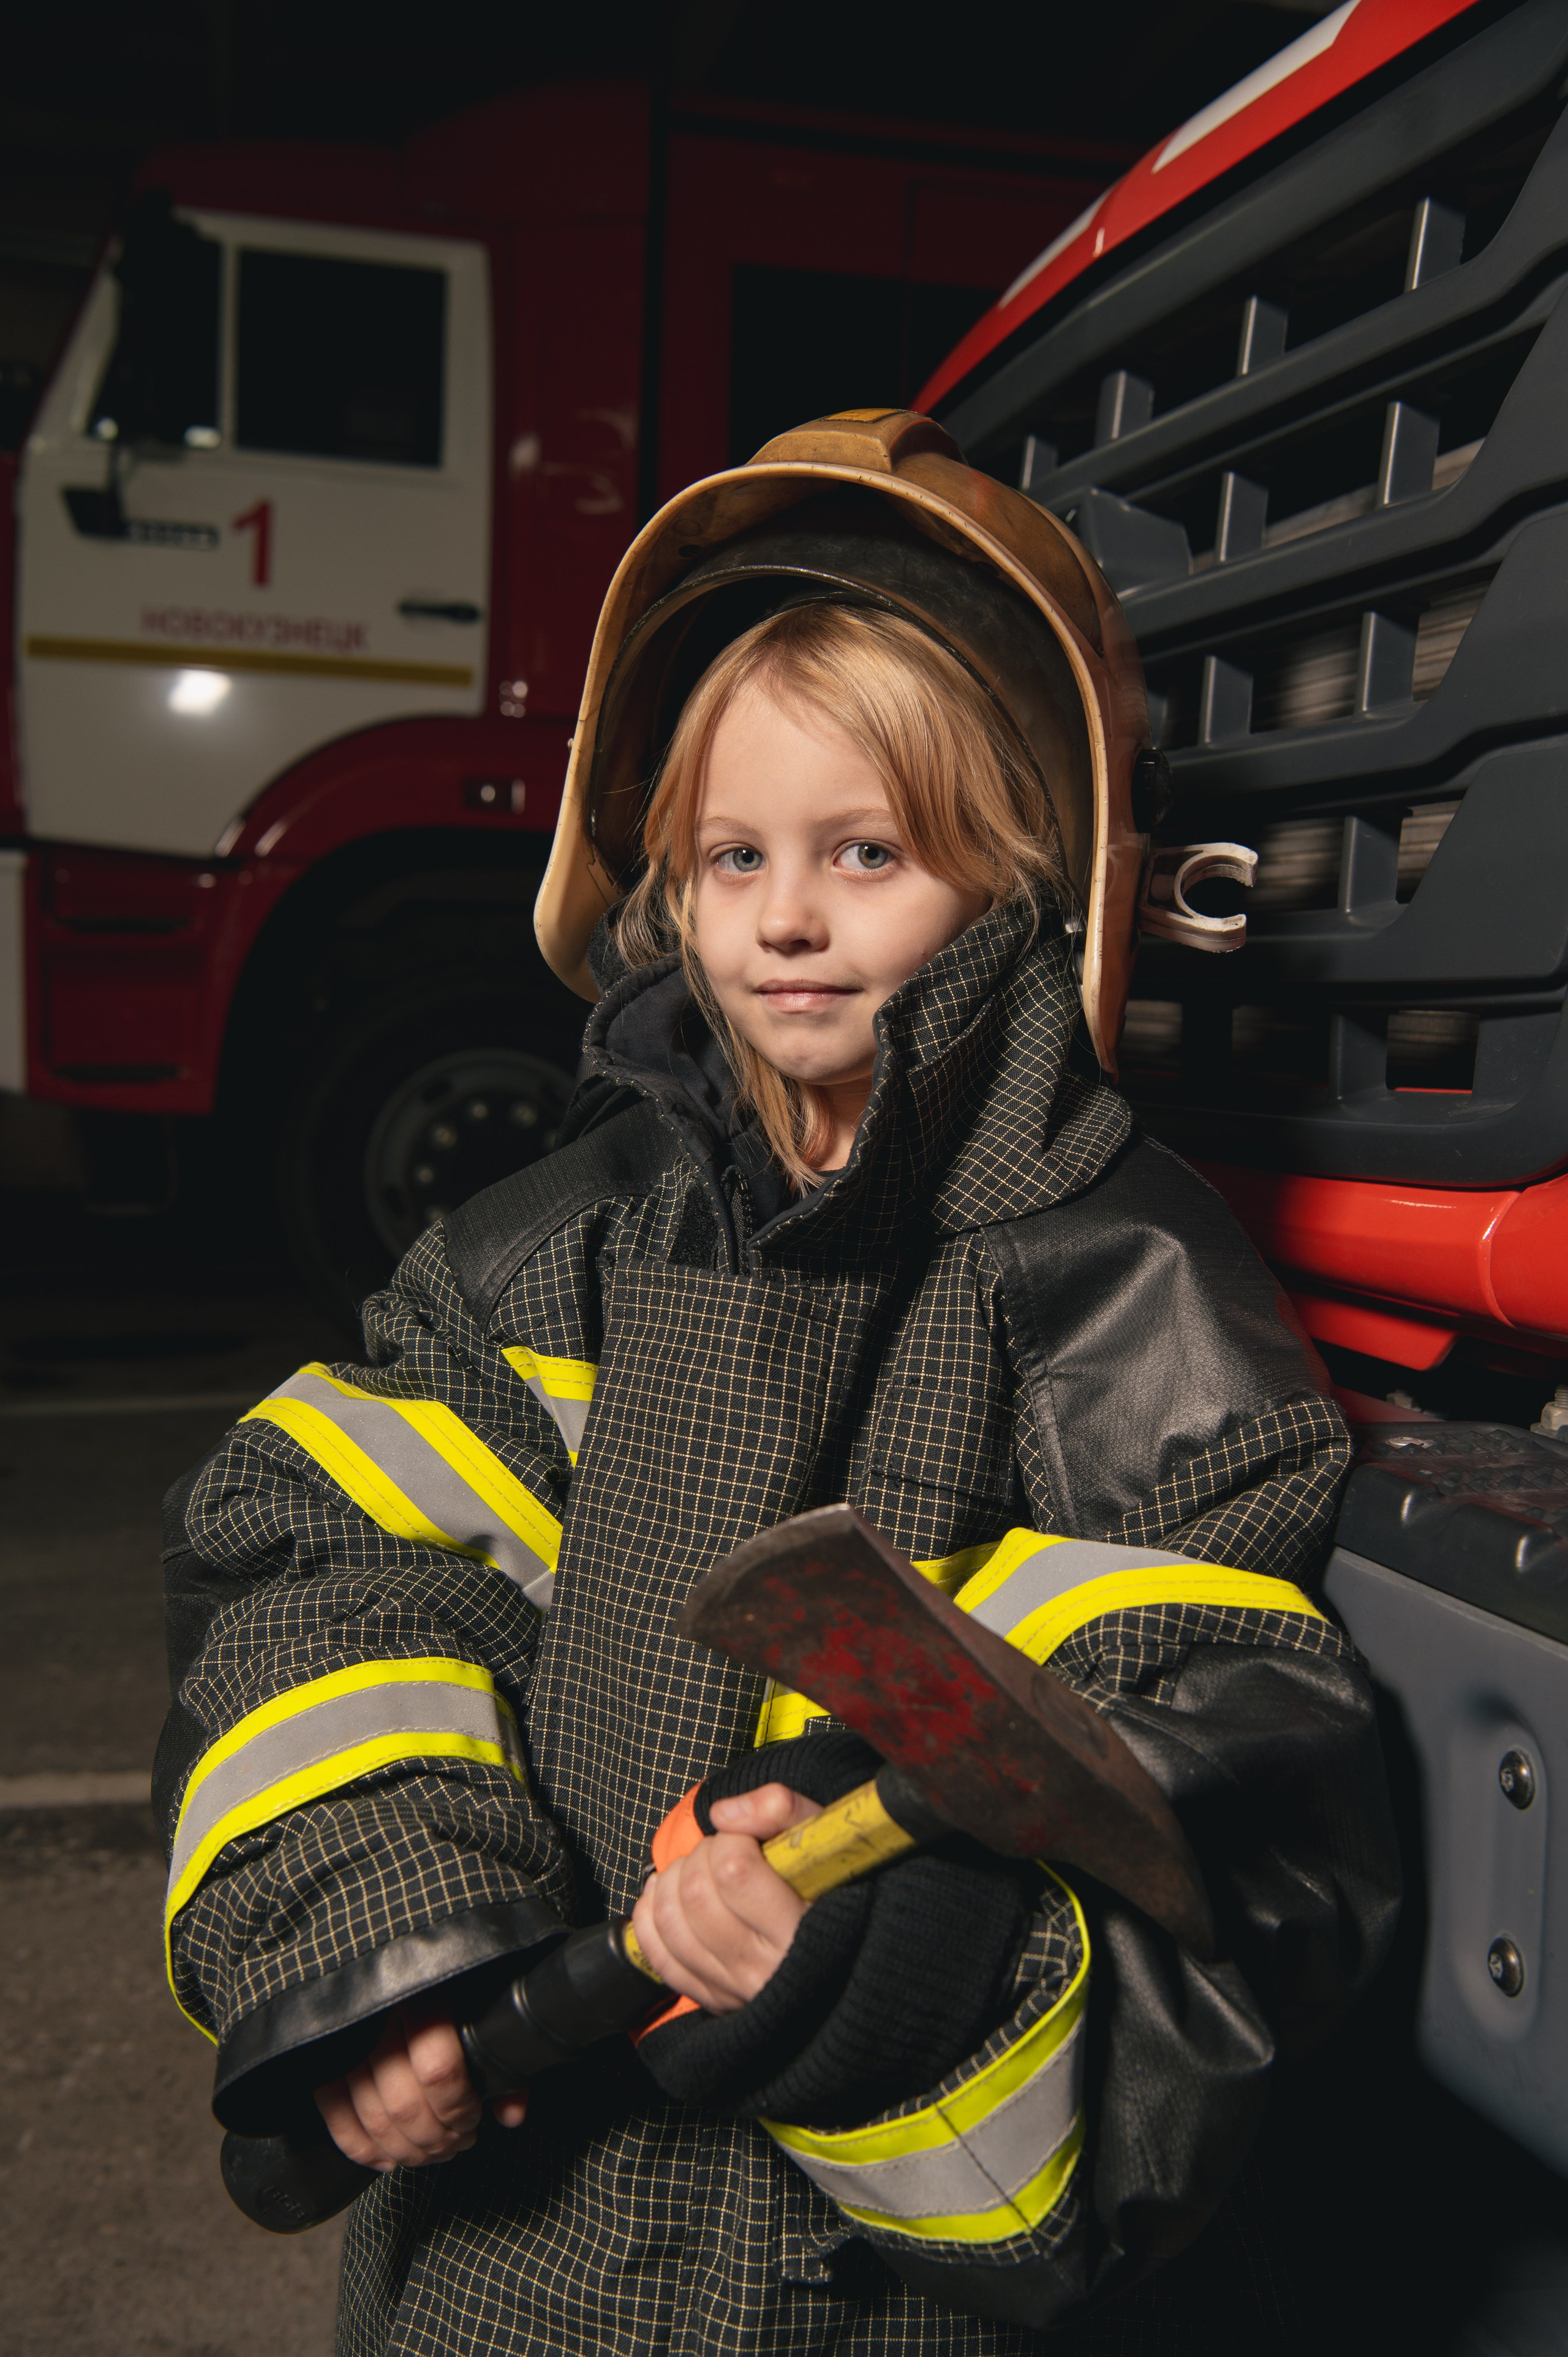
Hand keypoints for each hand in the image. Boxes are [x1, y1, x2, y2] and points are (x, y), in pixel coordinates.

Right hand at [314, 2000, 528, 2169]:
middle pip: (403, 2103)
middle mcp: (381, 2011)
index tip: (474, 2116)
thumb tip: (510, 2114)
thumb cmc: (458, 1983)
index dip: (458, 2108)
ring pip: (371, 2115)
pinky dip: (361, 2147)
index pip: (438, 2069)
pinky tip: (389, 2159)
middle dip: (436, 2138)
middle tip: (458, 2141)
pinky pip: (335, 2114)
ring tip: (434, 2151)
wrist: (404, 1946)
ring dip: (407, 2150)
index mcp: (426, 1991)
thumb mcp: (491, 2004)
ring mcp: (348, 2035)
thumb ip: (506, 2058)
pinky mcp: (325, 2055)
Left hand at [630, 1782, 822, 2013]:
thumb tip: (722, 1815)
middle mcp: (764, 1970)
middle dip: (702, 1856)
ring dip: (674, 1880)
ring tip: (702, 1869)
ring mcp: (733, 1990)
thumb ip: (781, 1810)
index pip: (734, 1871)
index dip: (732, 1840)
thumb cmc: (838, 1887)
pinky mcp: (712, 1999)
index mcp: (801, 1932)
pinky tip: (666, 1892)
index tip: (749, 1840)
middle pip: (696, 1894)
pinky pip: (657, 1954)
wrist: (851, 1955)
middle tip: (726, 1851)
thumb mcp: (827, 1837)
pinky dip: (651, 1914)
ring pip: (670, 1920)